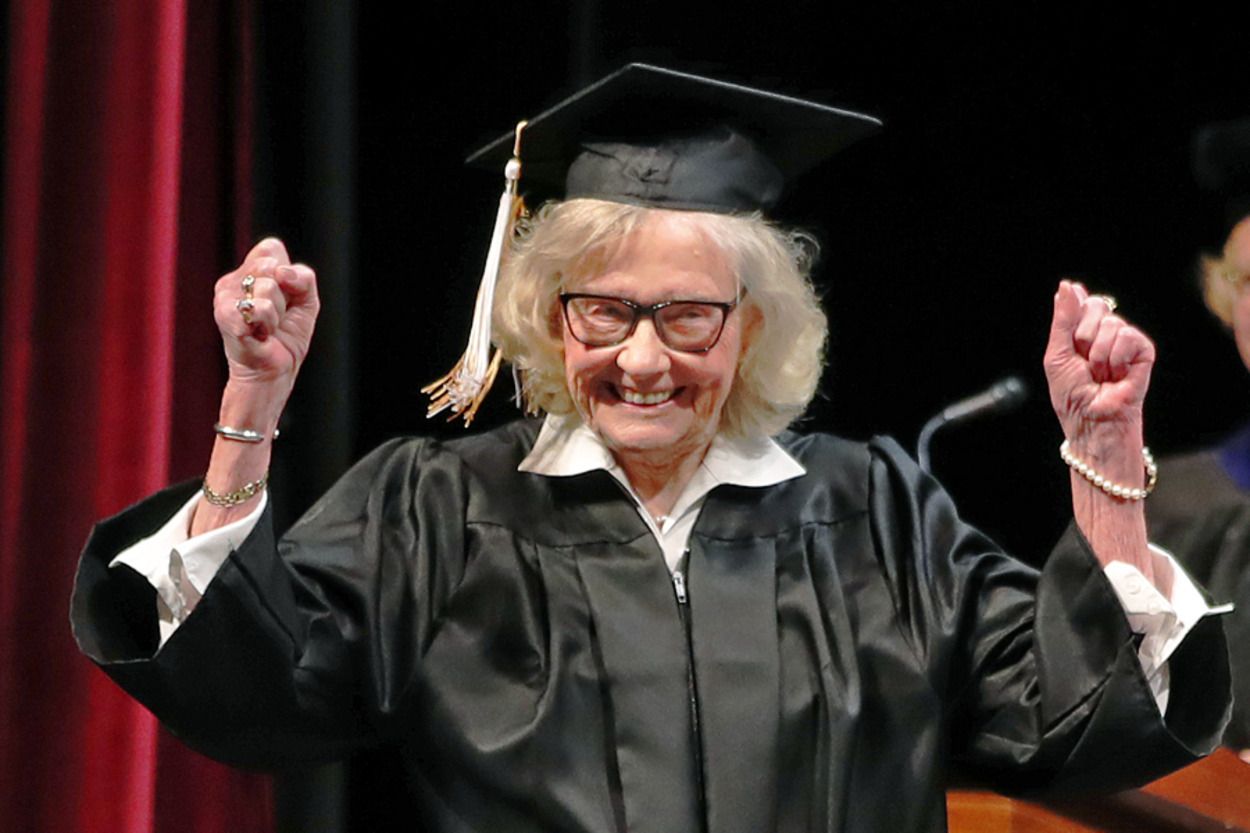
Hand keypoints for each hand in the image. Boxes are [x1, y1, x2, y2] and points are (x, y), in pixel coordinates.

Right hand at [212, 237, 319, 389]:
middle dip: (284, 294)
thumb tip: (281, 272)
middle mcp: (232, 280)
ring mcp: (224, 297)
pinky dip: (269, 325)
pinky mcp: (224, 315)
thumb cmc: (287, 337)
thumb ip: (304, 277)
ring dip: (277, 314)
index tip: (285, 297)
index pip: (270, 248)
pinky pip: (260, 307)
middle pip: (270, 264)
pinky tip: (260, 335)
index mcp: (248, 272)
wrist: (275, 371)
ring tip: (267, 328)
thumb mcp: (306, 301)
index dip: (287, 272)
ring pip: (268, 286)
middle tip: (275, 316)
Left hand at [1044, 280, 1154, 440]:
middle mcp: (1104, 332)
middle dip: (1083, 337)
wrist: (1092, 420)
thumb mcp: (1057, 354)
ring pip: (1111, 323)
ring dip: (1098, 355)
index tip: (1071, 340)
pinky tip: (1117, 375)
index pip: (1079, 301)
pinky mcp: (1144, 351)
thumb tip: (1068, 285)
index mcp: (1081, 331)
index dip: (1074, 312)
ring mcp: (1125, 340)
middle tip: (1084, 363)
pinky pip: (1128, 335)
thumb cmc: (1072, 395)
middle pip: (1095, 305)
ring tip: (1100, 375)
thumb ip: (1063, 319)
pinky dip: (1117, 358)